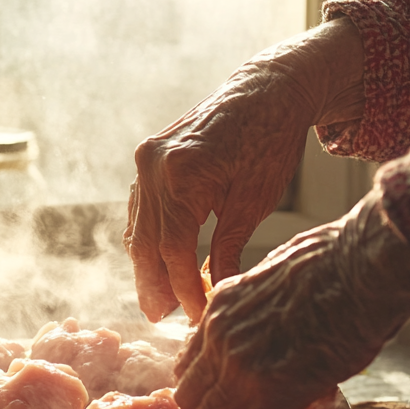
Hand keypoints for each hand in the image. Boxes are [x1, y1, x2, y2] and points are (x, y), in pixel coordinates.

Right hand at [125, 18, 365, 322]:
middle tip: (160, 319)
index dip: (182, 289)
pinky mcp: (148, 156)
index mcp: (183, 176)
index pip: (174, 250)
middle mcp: (155, 166)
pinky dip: (147, 236)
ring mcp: (147, 159)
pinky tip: (154, 260)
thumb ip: (229, 248)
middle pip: (147, 242)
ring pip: (139, 227)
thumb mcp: (254, 201)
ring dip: (146, 264)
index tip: (195, 316)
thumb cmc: (269, 140)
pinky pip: (140, 207)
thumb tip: (218, 293)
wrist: (267, 89)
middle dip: (155, 284)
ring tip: (156, 299)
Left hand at [173, 193, 409, 408]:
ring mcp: (242, 366)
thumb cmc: (340, 261)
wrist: (367, 263)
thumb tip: (280, 332)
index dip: (203, 392)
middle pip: (191, 398)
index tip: (220, 408)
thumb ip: (264, 311)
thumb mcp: (279, 278)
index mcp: (219, 309)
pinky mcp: (275, 392)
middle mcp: (219, 338)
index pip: (189, 363)